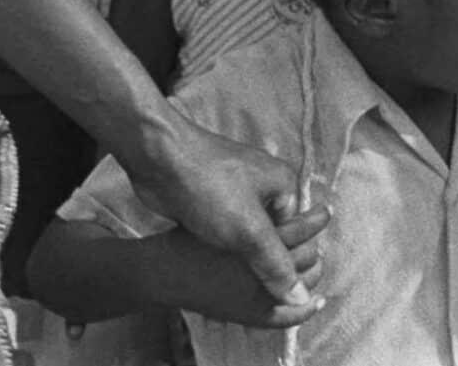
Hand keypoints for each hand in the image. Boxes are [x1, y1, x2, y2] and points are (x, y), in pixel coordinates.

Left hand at [131, 111, 326, 315]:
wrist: (156, 159)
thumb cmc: (208, 188)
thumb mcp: (249, 231)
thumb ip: (277, 265)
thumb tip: (301, 298)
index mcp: (284, 184)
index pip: (297, 235)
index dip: (284, 263)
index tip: (268, 288)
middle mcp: (264, 185)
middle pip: (271, 236)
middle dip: (259, 261)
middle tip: (246, 286)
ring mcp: (235, 191)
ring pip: (245, 236)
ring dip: (237, 256)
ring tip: (227, 277)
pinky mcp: (211, 200)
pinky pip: (224, 231)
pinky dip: (219, 247)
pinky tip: (210, 264)